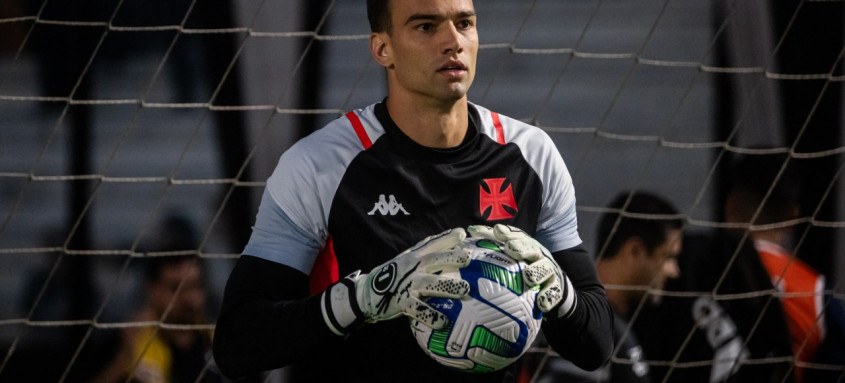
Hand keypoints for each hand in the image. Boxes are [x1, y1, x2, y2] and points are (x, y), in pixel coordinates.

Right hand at [321, 228, 470, 335]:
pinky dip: (431, 316)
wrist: (366, 294)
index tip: (462, 233)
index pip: (431, 244)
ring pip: (429, 284)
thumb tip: (445, 250)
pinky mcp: (402, 302)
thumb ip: (423, 255)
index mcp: (412, 257)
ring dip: (448, 286)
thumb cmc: (392, 278)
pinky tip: (443, 322)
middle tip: (468, 257)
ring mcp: (406, 285)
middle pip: (433, 260)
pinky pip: (419, 310)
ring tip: (465, 290)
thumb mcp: (405, 262)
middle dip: (450, 258)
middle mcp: (411, 268)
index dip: (446, 238)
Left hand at [467, 224, 576, 318]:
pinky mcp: (557, 286)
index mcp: (526, 245)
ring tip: (528, 278)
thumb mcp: (512, 255)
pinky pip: (554, 291)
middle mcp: (539, 254)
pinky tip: (541, 303)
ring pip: (545, 268)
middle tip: (511, 250)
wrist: (554, 285)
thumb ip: (493, 243)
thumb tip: (470, 230)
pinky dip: (548, 296)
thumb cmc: (525, 268)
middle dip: (522, 247)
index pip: (517, 236)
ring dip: (536, 272)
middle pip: (532, 248)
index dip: (507, 233)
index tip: (497, 231)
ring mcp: (549, 270)